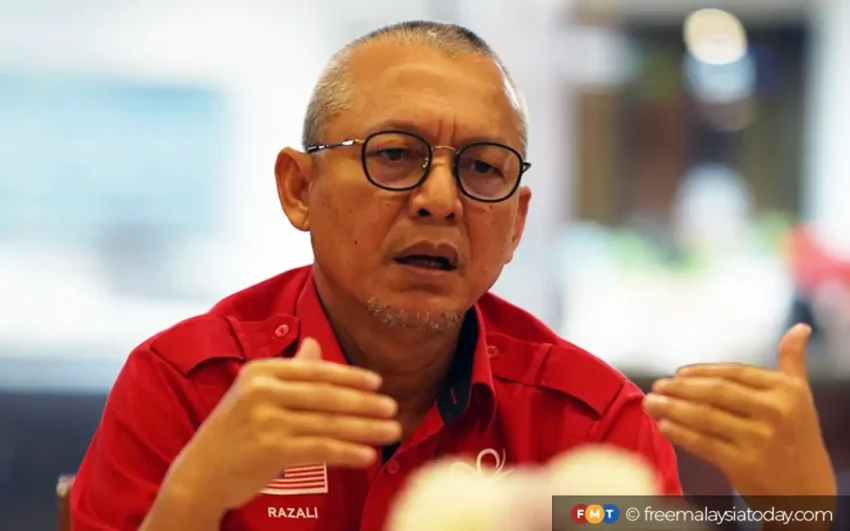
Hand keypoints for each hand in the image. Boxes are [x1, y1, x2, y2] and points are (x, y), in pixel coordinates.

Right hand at [159, 338, 400, 517]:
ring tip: (392, 431)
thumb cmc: (233, 433)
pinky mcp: (270, 450)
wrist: (199, 475)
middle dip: (365, 403)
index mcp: (261, 371)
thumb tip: (314, 344)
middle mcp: (262, 391)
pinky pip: (320, 448)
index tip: (378, 382)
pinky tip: (368, 455)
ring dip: (366, 428)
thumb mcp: (255, 393)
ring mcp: (266, 420)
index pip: (316, 371)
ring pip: (328, 422)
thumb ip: (289, 370)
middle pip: (327, 396)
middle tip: (394, 408)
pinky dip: (348, 452)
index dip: (350, 376)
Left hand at [644, 324, 835, 502]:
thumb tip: (800, 327)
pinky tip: (663, 426)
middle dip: (679, 388)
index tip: (677, 373)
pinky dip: (679, 433)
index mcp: (787, 390)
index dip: (701, 371)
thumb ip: (793, 361)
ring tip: (649, 403)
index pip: (733, 373)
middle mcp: (776, 412)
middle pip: (714, 392)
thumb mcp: (800, 398)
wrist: (808, 493)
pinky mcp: (744, 465)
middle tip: (656, 386)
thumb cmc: (797, 438)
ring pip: (704, 417)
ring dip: (670, 408)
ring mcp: (760, 440)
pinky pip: (703, 443)